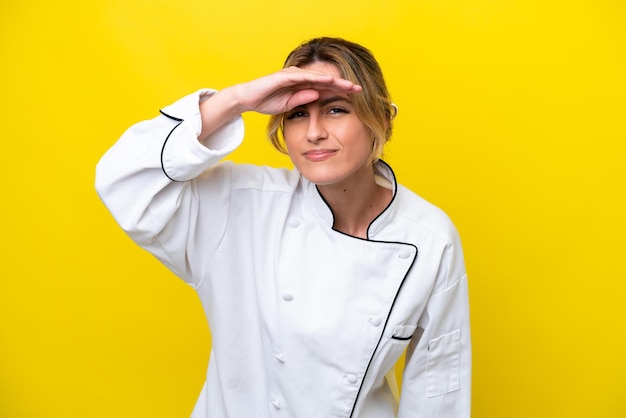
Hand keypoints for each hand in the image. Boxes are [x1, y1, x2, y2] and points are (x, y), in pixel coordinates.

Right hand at [232, 66, 361, 114]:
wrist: (248, 99)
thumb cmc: (267, 101)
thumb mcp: (290, 105)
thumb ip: (303, 100)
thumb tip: (318, 97)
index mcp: (303, 85)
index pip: (325, 87)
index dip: (340, 91)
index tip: (355, 96)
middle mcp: (300, 77)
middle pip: (325, 80)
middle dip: (342, 84)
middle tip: (359, 88)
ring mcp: (292, 75)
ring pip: (317, 76)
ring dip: (333, 80)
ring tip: (348, 85)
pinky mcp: (284, 76)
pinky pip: (303, 76)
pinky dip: (316, 77)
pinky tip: (327, 80)